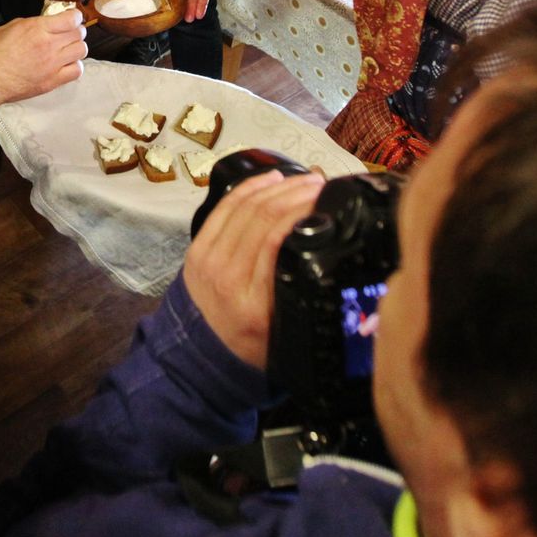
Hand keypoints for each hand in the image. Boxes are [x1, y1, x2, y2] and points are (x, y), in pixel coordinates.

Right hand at [0, 9, 86, 116]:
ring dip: (76, 47)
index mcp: (37, 29)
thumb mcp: (10, 27)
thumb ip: (32, 23)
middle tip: (68, 32)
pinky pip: (76, 71)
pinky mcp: (52, 81)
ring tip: (67, 48)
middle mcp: (49, 45)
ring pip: (81, 50)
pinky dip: (74, 66)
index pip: (72, 19)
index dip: (75, 16)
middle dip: (76, 30)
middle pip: (79, 34)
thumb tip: (45, 22)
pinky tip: (65, 64)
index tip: (72, 17)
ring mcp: (53, 65)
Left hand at [182, 171, 327, 369]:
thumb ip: (308, 297)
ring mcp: (208, 261)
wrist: (204, 358)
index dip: (303, 210)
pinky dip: (250, 187)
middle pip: (262, 216)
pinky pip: (225, 208)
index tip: (328, 200)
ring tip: (305, 180)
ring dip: (278, 186)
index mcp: (254, 304)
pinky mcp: (197, 250)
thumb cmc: (256, 347)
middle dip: (296, 192)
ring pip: (245, 207)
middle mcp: (227, 278)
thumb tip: (340, 254)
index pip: (277, 240)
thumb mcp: (290, 334)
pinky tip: (272, 178)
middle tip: (322, 184)